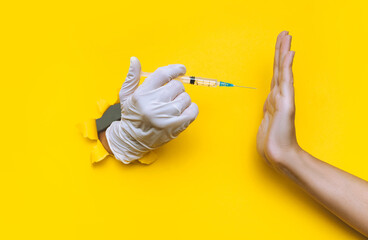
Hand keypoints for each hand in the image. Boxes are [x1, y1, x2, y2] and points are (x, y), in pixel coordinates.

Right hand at [105, 57, 198, 163]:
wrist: (133, 141)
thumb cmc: (132, 116)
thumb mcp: (126, 95)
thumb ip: (132, 77)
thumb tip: (135, 59)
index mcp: (142, 95)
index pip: (163, 74)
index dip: (175, 69)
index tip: (181, 69)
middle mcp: (153, 105)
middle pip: (177, 85)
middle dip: (175, 89)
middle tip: (169, 97)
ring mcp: (165, 117)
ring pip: (186, 97)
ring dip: (182, 100)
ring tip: (172, 107)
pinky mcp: (176, 127)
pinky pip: (193, 110)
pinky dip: (190, 109)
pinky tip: (181, 112)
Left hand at [257, 31, 298, 167]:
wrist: (278, 154)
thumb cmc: (272, 141)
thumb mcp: (265, 123)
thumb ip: (267, 113)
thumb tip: (266, 108)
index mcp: (273, 99)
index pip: (274, 75)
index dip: (276, 60)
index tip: (278, 46)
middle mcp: (279, 96)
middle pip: (278, 69)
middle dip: (280, 50)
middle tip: (284, 34)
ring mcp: (283, 99)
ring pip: (282, 71)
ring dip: (284, 53)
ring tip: (286, 38)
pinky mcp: (286, 104)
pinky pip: (285, 82)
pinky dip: (287, 67)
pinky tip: (289, 54)